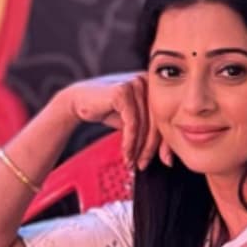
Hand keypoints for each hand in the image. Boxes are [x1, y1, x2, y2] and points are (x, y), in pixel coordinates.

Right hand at [58, 72, 172, 169]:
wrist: (78, 100)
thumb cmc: (108, 110)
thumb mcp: (134, 121)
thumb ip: (151, 132)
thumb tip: (168, 156)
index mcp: (155, 86)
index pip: (167, 118)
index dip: (166, 142)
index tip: (166, 160)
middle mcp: (148, 81)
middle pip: (158, 122)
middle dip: (151, 148)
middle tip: (144, 164)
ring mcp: (136, 84)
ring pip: (145, 125)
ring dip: (138, 148)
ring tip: (133, 162)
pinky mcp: (123, 91)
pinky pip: (132, 123)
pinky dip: (130, 142)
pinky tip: (126, 153)